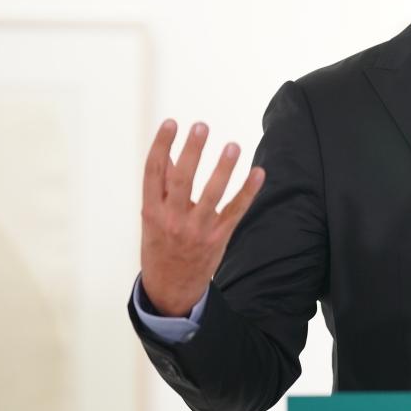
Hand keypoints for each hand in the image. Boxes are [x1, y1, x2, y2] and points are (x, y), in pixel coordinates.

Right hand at [139, 120, 264, 316]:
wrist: (171, 288)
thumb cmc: (160, 245)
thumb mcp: (152, 218)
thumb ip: (160, 188)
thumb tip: (167, 152)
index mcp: (151, 211)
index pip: (153, 173)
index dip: (161, 146)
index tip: (171, 123)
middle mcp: (172, 220)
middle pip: (181, 179)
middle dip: (191, 152)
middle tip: (201, 127)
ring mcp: (197, 230)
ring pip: (212, 195)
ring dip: (223, 169)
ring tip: (233, 146)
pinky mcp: (218, 237)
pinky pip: (236, 211)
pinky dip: (248, 191)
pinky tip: (258, 173)